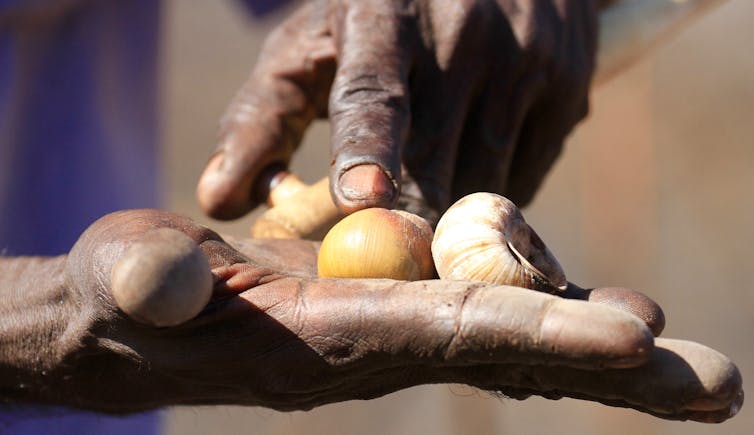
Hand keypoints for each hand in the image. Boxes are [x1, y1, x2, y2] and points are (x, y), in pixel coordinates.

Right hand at [15, 209, 733, 421]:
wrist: (140, 317)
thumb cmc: (128, 298)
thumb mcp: (124, 280)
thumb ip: (144, 280)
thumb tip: (165, 279)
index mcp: (325, 340)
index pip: (445, 335)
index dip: (535, 333)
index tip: (633, 334)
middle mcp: (375, 345)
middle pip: (509, 354)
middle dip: (609, 367)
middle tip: (718, 382)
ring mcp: (388, 328)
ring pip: (510, 336)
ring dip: (598, 346)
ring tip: (688, 358)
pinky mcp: (387, 305)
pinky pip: (480, 313)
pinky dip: (546, 319)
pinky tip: (600, 321)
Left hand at [196, 0, 596, 221]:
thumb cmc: (374, 14)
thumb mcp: (311, 46)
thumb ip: (261, 118)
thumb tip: (218, 201)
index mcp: (383, 12)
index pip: (373, 89)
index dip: (368, 148)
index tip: (361, 202)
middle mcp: (462, 32)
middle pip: (434, 156)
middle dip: (405, 223)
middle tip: (378, 265)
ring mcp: (524, 58)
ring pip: (482, 178)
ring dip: (446, 217)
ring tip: (417, 222)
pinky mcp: (565, 87)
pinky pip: (522, 174)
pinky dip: (486, 197)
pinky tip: (463, 179)